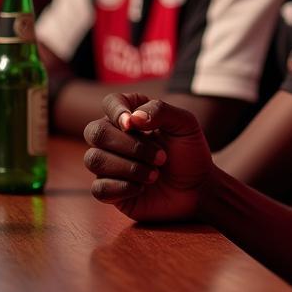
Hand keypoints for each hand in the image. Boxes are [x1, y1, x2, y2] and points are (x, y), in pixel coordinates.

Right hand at [85, 93, 214, 222]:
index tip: (132, 125)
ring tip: (155, 175)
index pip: (111, 102)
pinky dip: (122, 188)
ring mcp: (109, 164)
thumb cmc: (189, 153)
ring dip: (129, 168)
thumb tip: (132, 118)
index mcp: (133, 115)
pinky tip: (141, 188)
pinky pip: (98, 188)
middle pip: (96, 132)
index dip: (116, 111)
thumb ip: (161, 111)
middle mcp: (115, 137)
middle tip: (161, 157)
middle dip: (129, 145)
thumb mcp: (185, 125)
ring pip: (94, 159)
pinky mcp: (109, 190)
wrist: (197, 189)